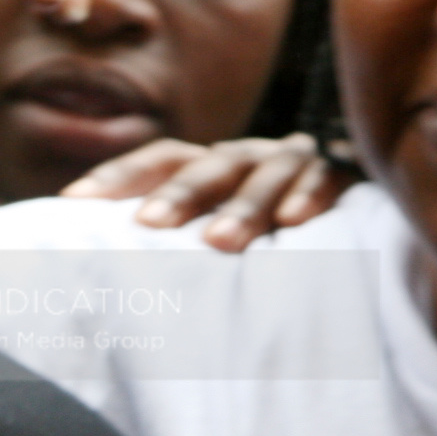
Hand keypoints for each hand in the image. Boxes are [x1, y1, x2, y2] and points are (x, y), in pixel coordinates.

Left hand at [61, 132, 349, 251]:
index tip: (74, 201)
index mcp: (213, 165)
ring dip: (243, 206)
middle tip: (148, 225)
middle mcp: (250, 157)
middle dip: (179, 194)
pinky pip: (328, 179)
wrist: (363, 206)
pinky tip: (295, 220)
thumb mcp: (217, 233)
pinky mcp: (345, 175)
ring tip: (219, 241)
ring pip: (266, 173)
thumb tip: (93, 278)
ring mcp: (296, 162)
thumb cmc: (268, 238)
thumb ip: (175, 244)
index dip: (118, 175)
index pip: (161, 158)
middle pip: (210, 166)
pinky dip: (310, 195)